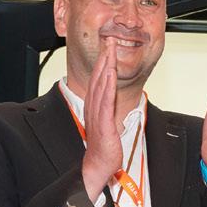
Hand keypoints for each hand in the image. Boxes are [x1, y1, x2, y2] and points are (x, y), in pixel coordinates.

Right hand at [79, 38, 121, 200]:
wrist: (98, 167)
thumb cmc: (103, 150)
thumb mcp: (106, 126)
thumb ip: (108, 112)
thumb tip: (112, 101)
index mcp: (94, 108)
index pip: (99, 81)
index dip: (103, 62)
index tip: (108, 47)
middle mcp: (93, 108)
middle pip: (98, 78)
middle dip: (104, 58)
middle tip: (108, 39)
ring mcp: (97, 115)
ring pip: (101, 85)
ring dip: (106, 66)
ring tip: (110, 49)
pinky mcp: (103, 123)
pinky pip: (106, 101)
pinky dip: (108, 85)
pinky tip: (110, 72)